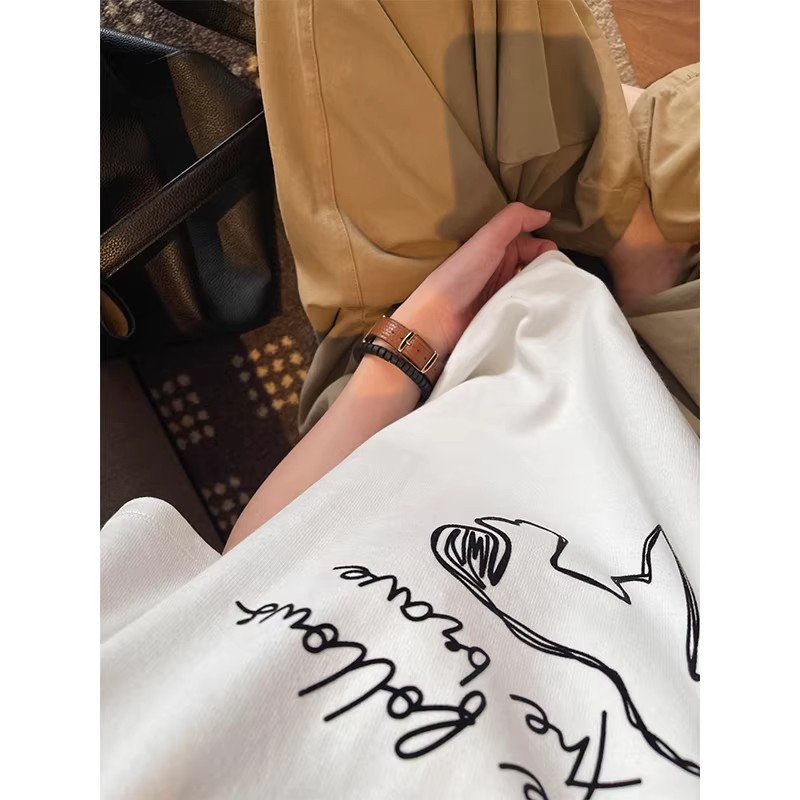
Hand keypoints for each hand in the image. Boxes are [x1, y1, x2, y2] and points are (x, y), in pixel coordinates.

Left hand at [391, 203, 556, 356]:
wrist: (437, 320)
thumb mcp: (487, 239)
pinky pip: (526, 312)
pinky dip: (535, 312)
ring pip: (534, 291)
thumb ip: (514, 219)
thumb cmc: (460, 275)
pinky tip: (542, 317)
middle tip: (555, 287)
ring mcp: (503, 296)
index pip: (536, 247)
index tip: (556, 266)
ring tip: (552, 304)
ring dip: (544, 295)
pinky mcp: (502, 317)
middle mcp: (502, 271)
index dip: (549, 253)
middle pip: (538, 269)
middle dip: (550, 276)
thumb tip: (545, 215)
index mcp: (499, 249)